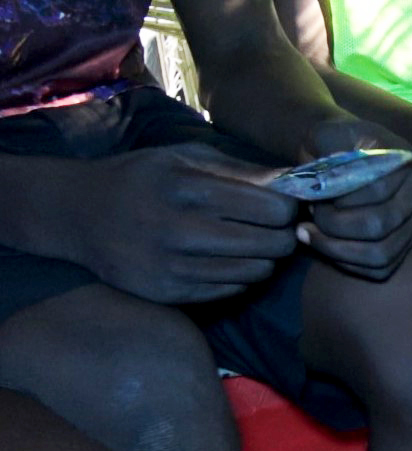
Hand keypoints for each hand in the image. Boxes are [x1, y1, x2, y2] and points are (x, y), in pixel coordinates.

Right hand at [76, 143, 299, 303]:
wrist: (78, 213)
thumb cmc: (143, 178)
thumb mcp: (185, 157)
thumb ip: (241, 170)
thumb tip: (294, 181)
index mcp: (189, 188)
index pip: (274, 209)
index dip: (289, 208)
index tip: (283, 206)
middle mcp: (181, 229)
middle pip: (273, 244)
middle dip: (283, 236)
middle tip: (274, 229)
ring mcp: (173, 266)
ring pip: (257, 271)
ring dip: (264, 259)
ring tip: (250, 244)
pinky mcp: (167, 292)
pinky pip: (231, 290)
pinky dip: (239, 277)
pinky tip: (225, 260)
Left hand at [296, 117, 411, 280]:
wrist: (344, 153)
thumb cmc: (331, 145)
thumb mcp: (323, 134)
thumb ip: (324, 146)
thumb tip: (328, 180)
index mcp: (403, 161)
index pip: (375, 191)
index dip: (336, 199)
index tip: (311, 194)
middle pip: (379, 225)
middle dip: (333, 225)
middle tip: (309, 215)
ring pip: (380, 254)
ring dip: (336, 250)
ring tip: (308, 234)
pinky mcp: (403, 245)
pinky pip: (379, 269)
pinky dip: (347, 264)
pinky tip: (324, 247)